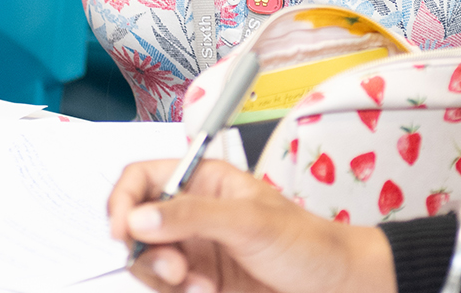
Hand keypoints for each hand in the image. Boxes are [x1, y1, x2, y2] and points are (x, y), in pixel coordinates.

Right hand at [108, 159, 395, 292]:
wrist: (336, 290)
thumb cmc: (308, 243)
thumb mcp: (250, 221)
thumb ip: (193, 215)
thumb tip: (140, 216)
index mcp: (204, 182)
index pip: (143, 178)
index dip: (124, 200)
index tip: (124, 229)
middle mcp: (193, 214)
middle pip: (137, 226)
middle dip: (146, 250)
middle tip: (174, 269)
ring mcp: (195, 251)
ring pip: (148, 263)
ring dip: (163, 278)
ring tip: (197, 285)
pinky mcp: (200, 285)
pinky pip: (167, 290)